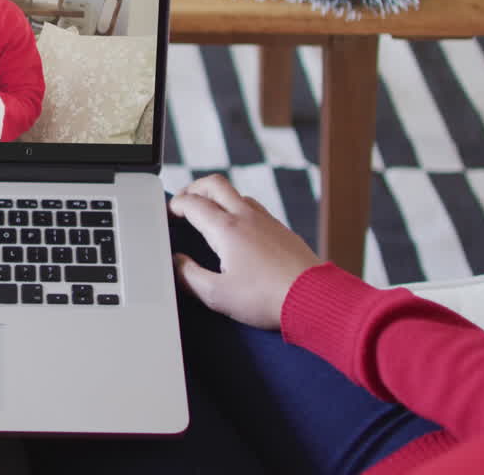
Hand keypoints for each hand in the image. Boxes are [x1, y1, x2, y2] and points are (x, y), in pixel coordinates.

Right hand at [168, 174, 321, 330]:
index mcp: (226, 229)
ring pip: (237, 194)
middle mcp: (246, 216)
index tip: (169, 212)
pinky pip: (255, 208)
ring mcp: (267, 220)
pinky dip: (238, 209)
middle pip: (214, 184)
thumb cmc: (266, 298)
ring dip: (218, 197)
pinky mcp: (282, 230)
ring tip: (210, 213)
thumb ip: (189, 277)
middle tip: (184, 200)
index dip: (175, 204)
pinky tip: (239, 229)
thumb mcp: (217, 295)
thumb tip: (177, 264)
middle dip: (194, 187)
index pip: (192, 203)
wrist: (314, 298)